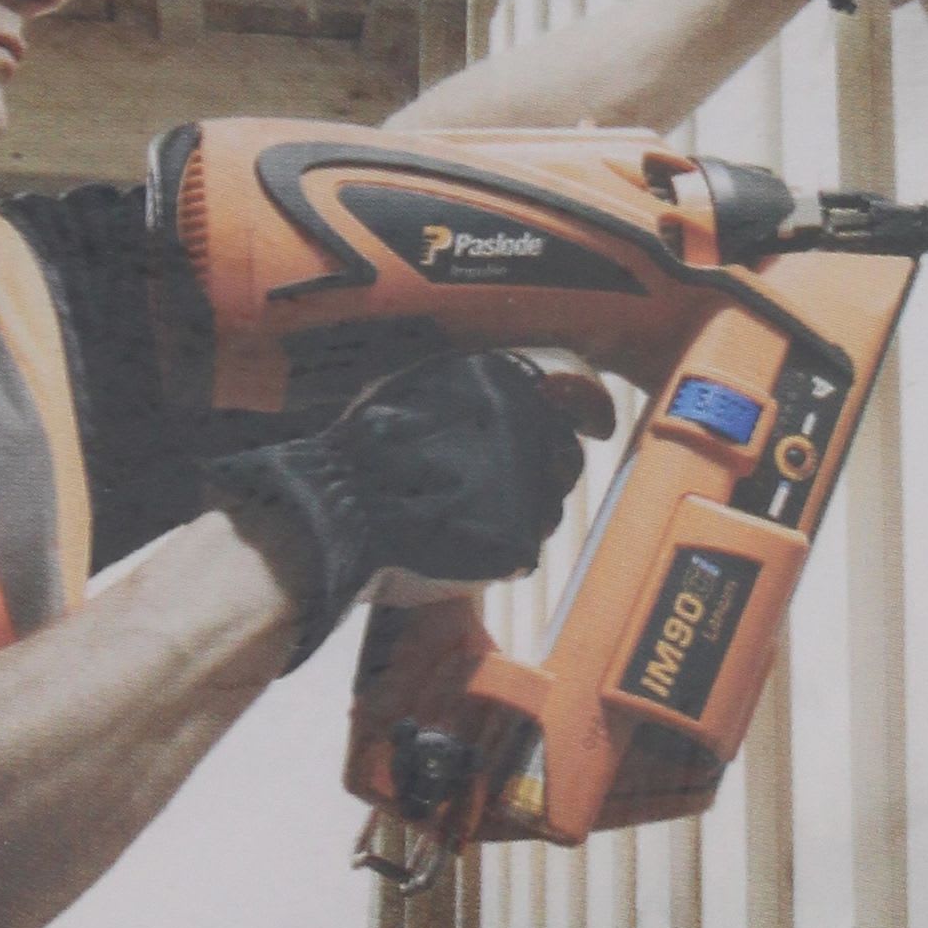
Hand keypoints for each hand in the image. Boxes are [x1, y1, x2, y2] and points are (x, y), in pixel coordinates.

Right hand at [205, 353, 591, 667]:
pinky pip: (524, 548)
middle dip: (544, 470)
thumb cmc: (362, 447)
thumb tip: (513, 387)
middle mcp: (525, 424)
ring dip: (521, 511)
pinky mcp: (516, 542)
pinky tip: (457, 544)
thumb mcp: (415, 385)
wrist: (333, 510)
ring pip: (548, 505)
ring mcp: (525, 485)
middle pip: (564, 453)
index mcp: (502, 377)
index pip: (577, 387)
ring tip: (463, 518)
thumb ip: (468, 384)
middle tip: (500, 487)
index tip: (595, 423)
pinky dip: (499, 550)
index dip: (587, 407)